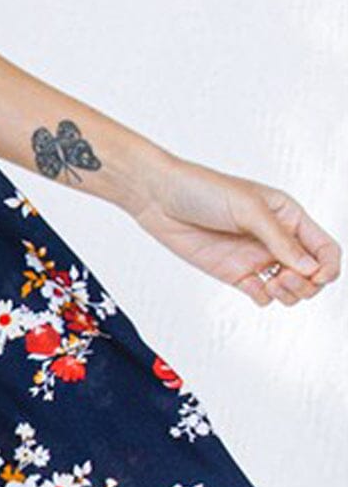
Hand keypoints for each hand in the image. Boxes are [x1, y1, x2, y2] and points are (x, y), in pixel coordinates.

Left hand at [130, 151, 341, 306]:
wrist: (158, 197)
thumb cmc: (202, 189)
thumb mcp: (248, 208)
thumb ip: (280, 239)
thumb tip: (311, 268)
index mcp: (287, 216)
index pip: (325, 248)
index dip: (329, 266)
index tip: (318, 275)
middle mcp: (275, 238)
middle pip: (313, 274)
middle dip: (308, 284)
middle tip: (284, 278)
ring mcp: (256, 257)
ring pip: (291, 289)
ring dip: (291, 294)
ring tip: (272, 283)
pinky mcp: (235, 273)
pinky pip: (263, 296)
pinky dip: (265, 297)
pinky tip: (252, 285)